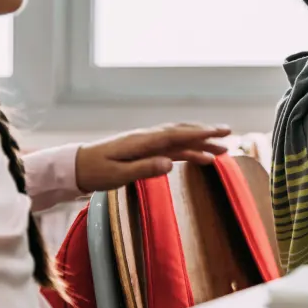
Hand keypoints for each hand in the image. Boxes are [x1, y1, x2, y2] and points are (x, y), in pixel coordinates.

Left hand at [74, 124, 231, 192]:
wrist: (77, 166)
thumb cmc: (96, 172)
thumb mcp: (118, 175)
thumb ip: (144, 169)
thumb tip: (170, 163)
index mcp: (142, 142)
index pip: (177, 135)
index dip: (200, 133)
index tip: (220, 132)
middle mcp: (147, 138)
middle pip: (182, 132)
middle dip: (206, 133)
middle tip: (229, 135)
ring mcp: (147, 143)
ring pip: (179, 139)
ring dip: (201, 142)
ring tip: (222, 149)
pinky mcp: (145, 150)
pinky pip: (172, 147)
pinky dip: (189, 149)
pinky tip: (200, 155)